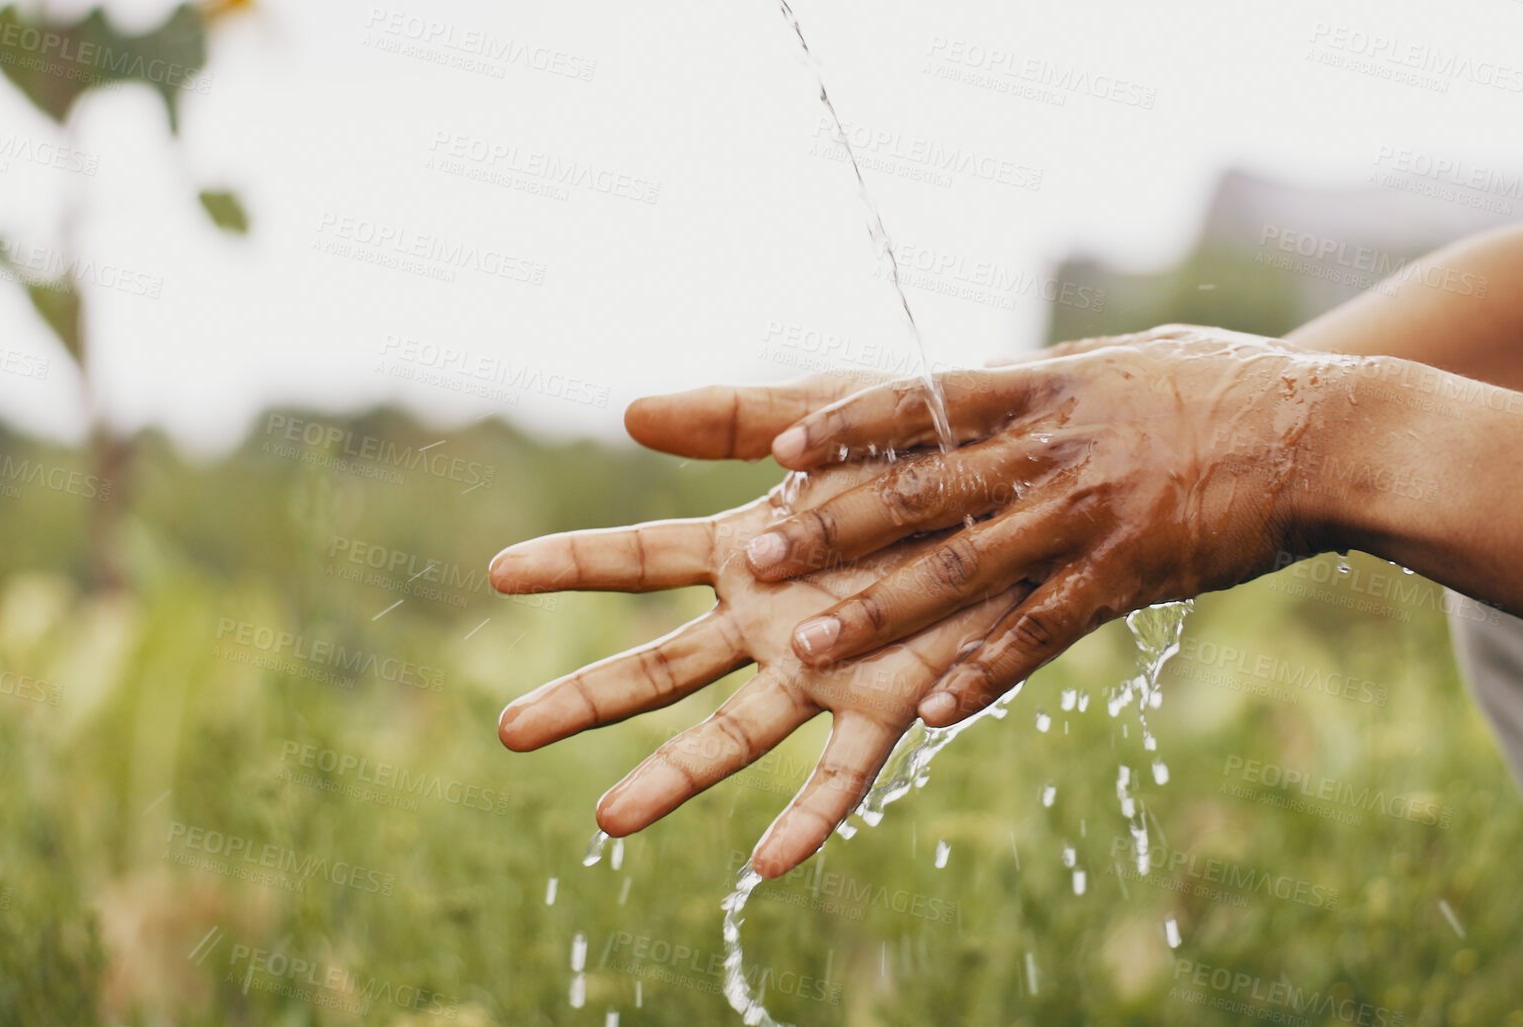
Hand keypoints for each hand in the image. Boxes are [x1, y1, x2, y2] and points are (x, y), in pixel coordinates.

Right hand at [488, 466, 1023, 878]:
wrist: (1024, 483)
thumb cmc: (922, 446)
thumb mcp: (826, 416)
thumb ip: (734, 419)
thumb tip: (628, 410)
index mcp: (748, 550)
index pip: (640, 560)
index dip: (571, 564)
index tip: (498, 573)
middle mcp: (771, 619)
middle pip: (660, 666)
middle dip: (585, 699)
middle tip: (510, 730)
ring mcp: (824, 668)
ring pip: (731, 733)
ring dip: (671, 777)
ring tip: (606, 822)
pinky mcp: (891, 702)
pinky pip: (844, 774)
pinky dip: (808, 820)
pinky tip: (765, 867)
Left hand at [626, 325, 1360, 727]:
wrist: (1320, 432)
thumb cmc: (1219, 387)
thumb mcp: (1122, 361)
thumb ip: (1048, 381)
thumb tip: (995, 378)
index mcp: (1040, 388)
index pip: (921, 402)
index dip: (846, 428)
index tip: (781, 453)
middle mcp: (1050, 450)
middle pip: (920, 491)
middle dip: (832, 528)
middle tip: (758, 559)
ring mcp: (1086, 515)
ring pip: (962, 570)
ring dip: (880, 611)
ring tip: (810, 648)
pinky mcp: (1126, 576)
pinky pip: (1041, 633)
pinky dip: (985, 673)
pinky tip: (934, 714)